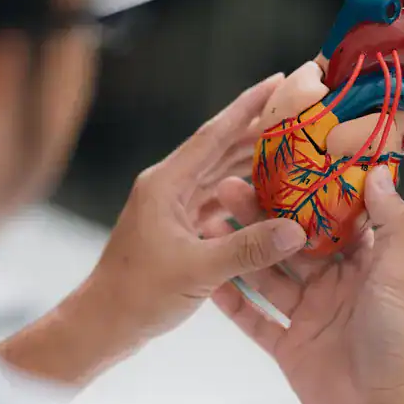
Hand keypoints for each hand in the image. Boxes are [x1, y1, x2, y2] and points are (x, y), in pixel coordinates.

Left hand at [86, 69, 325, 339]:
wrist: (103, 323)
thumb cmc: (138, 295)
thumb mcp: (197, 270)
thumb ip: (247, 249)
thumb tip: (297, 230)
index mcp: (166, 184)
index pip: (213, 134)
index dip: (248, 106)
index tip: (280, 80)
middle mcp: (167, 188)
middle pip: (220, 149)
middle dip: (258, 130)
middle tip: (300, 112)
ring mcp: (171, 208)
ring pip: (219, 175)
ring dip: (253, 162)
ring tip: (295, 148)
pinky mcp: (176, 229)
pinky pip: (215, 201)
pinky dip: (242, 195)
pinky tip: (270, 196)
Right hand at [203, 165, 403, 403]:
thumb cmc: (397, 340)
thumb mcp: (400, 274)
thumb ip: (392, 223)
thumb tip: (380, 173)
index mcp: (365, 264)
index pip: (330, 217)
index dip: (303, 191)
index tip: (275, 164)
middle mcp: (335, 284)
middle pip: (290, 242)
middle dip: (259, 215)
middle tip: (227, 188)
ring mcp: (309, 314)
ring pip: (267, 275)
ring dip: (240, 251)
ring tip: (209, 224)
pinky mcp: (288, 344)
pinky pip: (254, 318)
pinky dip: (233, 302)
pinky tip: (208, 278)